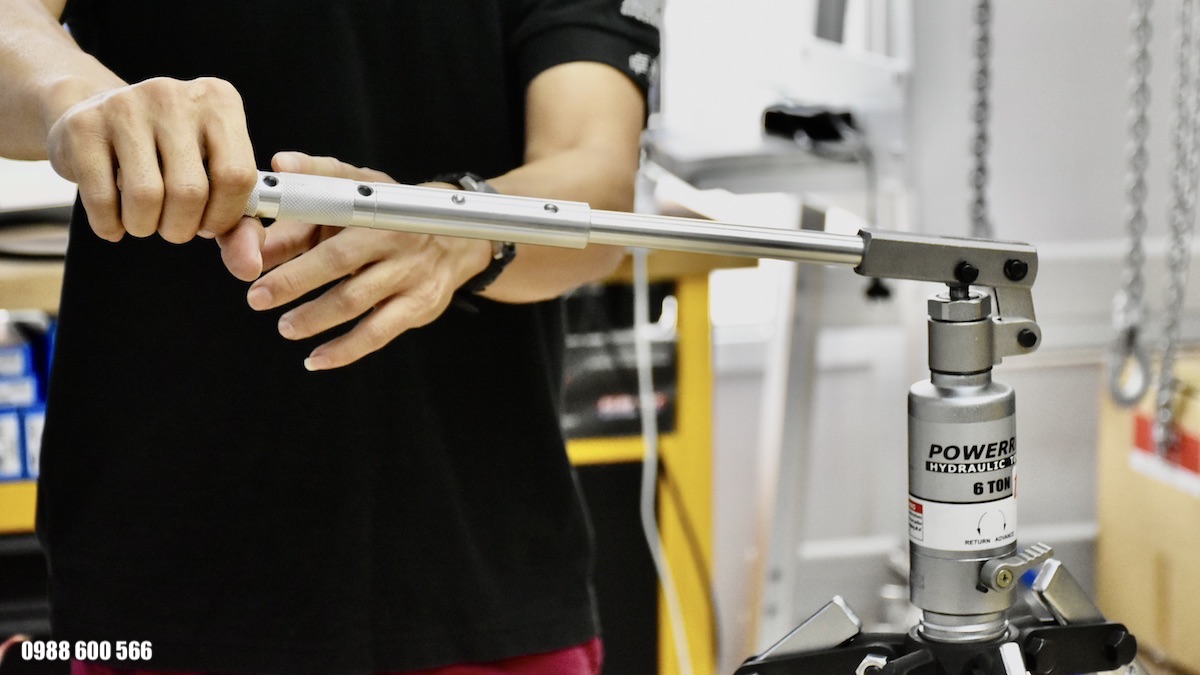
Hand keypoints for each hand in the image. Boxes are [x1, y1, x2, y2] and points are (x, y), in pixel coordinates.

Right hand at [46, 77, 261, 278]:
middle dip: (181, 227)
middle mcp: (175, 95)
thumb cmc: (167, 155)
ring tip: (143, 219)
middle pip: (190, 191)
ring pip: (146, 197)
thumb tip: (249, 268)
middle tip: (172, 225)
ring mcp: (126, 104)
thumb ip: (240, 226)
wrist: (95, 114)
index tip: (209, 223)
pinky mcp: (83, 125)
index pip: (237, 175)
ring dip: (145, 227)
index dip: (224, 215)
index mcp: (220, 101)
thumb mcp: (212, 180)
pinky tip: (114, 219)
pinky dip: (110, 225)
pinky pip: (101, 199)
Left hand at [245, 152, 491, 370]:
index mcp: (378, 208)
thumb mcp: (365, 185)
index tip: (254, 255)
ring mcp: (411, 277)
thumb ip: (317, 179)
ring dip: (314, 317)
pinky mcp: (420, 307)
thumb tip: (278, 166)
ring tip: (285, 326)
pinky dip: (345, 351)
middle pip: (340, 263)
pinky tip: (316, 359)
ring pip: (357, 303)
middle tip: (257, 297)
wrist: (461, 237)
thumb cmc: (396, 211)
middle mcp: (397, 241)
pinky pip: (378, 334)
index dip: (292, 236)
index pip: (329, 214)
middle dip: (293, 282)